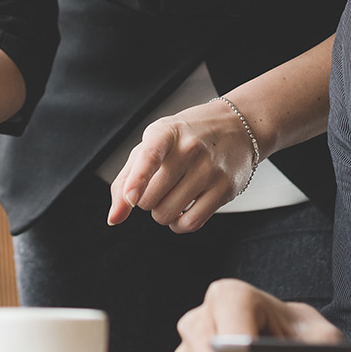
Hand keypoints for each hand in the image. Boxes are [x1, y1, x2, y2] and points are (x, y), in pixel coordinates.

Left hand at [107, 99, 257, 231]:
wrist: (235, 126)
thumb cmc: (186, 137)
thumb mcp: (153, 144)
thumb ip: (127, 178)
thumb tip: (115, 217)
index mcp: (167, 132)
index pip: (150, 156)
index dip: (137, 180)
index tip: (131, 199)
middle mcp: (190, 148)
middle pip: (150, 198)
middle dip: (145, 200)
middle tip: (158, 185)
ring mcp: (210, 169)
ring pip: (168, 214)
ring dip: (161, 213)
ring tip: (171, 195)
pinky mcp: (225, 189)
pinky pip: (191, 224)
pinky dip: (178, 225)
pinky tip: (182, 210)